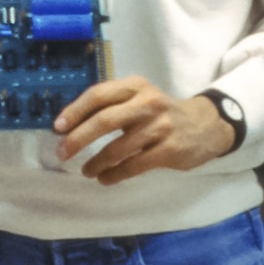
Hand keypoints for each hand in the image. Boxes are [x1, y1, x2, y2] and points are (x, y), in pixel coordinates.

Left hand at [52, 76, 232, 184]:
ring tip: (86, 170)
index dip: (75, 111)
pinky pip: (134, 165)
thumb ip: (112, 105)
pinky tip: (104, 178)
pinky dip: (115, 174)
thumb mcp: (139, 97)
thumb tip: (70, 125)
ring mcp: (160, 126)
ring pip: (118, 147)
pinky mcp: (170, 149)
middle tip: (63, 153)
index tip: (57, 127)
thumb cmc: (160, 112)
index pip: (98, 94)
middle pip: (104, 120)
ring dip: (96, 162)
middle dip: (78, 138)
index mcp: (135, 85)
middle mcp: (147, 102)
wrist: (205, 125)